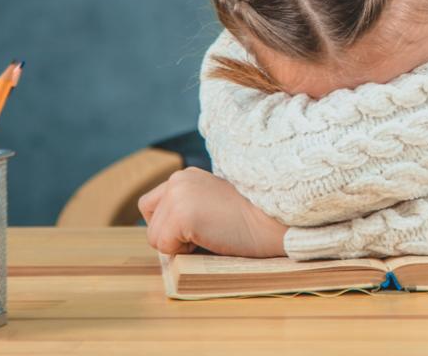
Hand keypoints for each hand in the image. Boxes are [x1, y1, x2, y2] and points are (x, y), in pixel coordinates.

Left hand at [138, 167, 288, 256]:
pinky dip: (184, 252)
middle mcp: (177, 179)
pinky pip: (165, 247)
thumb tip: (168, 237)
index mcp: (186, 176)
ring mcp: (177, 196)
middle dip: (173, 236)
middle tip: (208, 233)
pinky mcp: (181, 215)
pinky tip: (211, 239)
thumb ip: (191, 208)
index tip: (201, 228)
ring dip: (179, 246)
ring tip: (211, 235)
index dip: (171, 226)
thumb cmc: (252, 219)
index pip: (152, 206)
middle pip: (151, 223)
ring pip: (155, 238)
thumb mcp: (214, 203)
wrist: (276, 220)